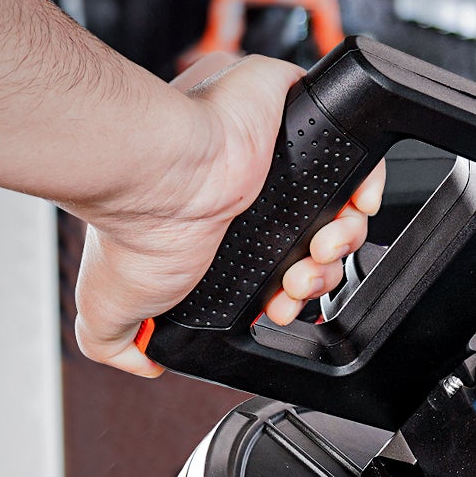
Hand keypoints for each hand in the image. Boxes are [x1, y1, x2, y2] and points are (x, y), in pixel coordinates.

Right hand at [74, 52, 384, 375]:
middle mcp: (245, 190)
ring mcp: (271, 149)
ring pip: (334, 207)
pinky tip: (353, 212)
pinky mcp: (296, 114)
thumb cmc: (139, 228)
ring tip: (316, 256)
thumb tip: (139, 362)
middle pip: (309, 242)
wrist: (154, 172)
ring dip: (339, 245)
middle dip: (315, 278)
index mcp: (214, 228)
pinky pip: (353, 152)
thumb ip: (114, 340)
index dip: (289, 295)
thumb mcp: (110, 305)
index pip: (273, 266)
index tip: (281, 308)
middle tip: (298, 285)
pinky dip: (366, 187)